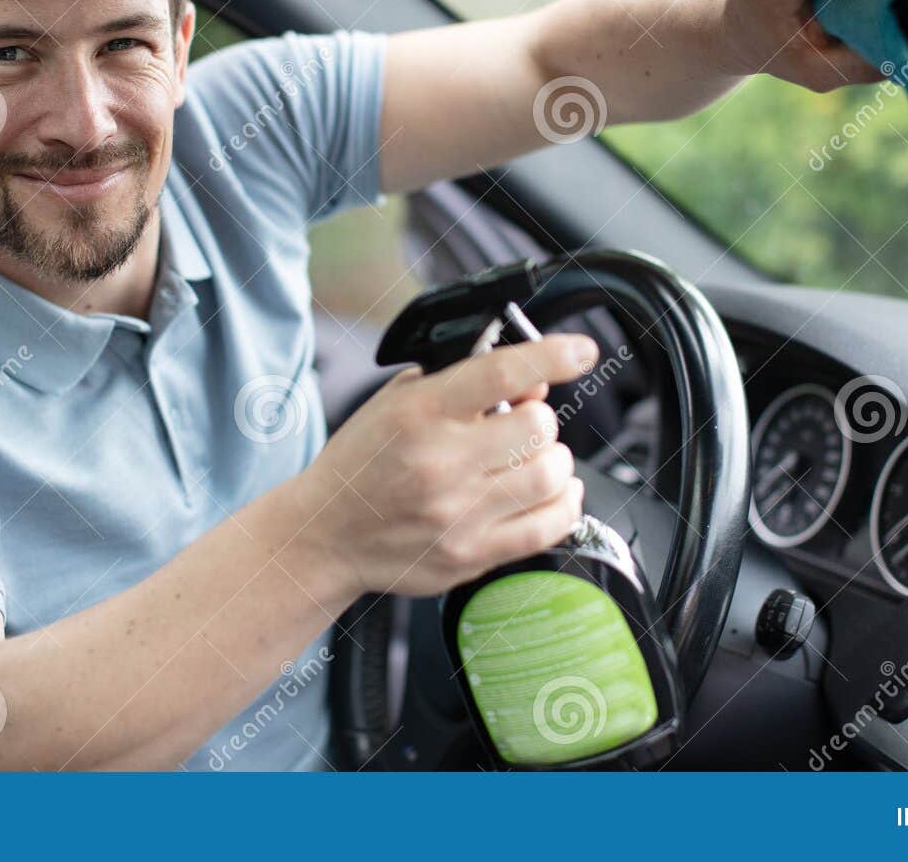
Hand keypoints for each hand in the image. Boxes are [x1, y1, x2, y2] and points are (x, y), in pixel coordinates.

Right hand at [296, 334, 596, 596]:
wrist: (325, 533)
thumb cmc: (363, 462)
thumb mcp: (398, 401)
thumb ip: (463, 383)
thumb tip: (533, 381)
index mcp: (421, 412)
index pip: (502, 372)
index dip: (553, 355)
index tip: (582, 351)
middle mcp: (441, 462)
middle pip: (539, 427)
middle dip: (540, 420)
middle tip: (523, 425)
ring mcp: (458, 514)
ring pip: (551, 476)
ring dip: (555, 461)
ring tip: (534, 459)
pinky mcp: (471, 555)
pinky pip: (548, 527)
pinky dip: (565, 503)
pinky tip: (554, 492)